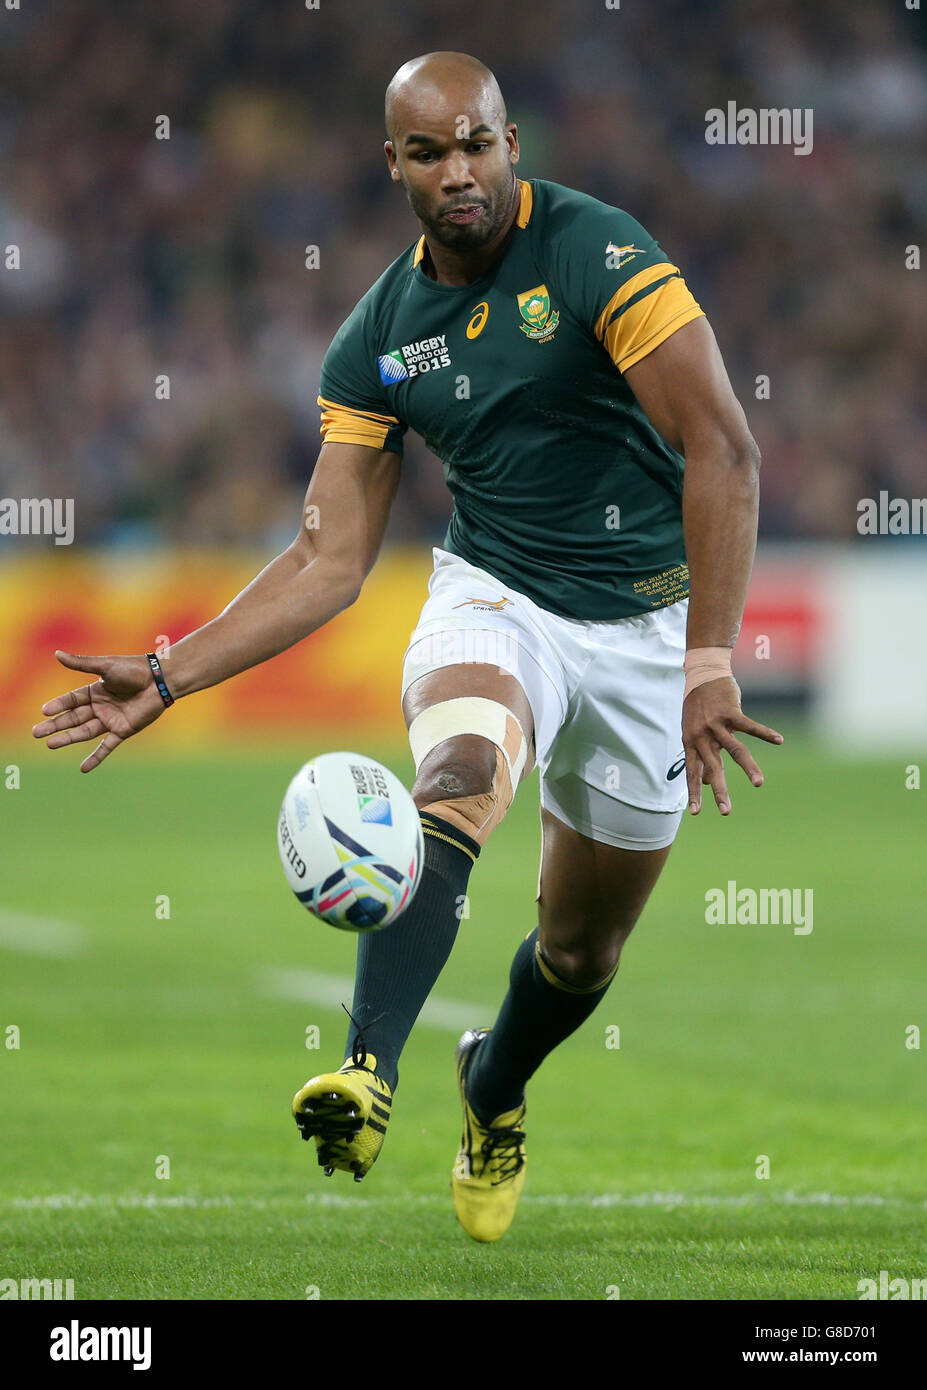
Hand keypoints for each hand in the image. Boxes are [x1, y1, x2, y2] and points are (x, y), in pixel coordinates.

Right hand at [32, 650, 169, 771]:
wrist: (160, 680)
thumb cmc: (134, 669)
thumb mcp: (105, 666)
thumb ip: (81, 664)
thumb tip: (56, 653)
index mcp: (95, 691)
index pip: (71, 700)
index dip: (57, 705)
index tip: (44, 711)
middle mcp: (100, 707)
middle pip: (73, 718)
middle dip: (55, 725)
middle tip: (36, 733)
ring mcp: (111, 719)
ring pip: (84, 732)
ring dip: (68, 738)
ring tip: (50, 744)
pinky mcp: (123, 730)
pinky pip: (107, 746)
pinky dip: (96, 758)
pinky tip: (83, 769)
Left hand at [682, 675, 782, 815]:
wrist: (702, 675)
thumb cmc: (698, 708)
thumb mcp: (693, 733)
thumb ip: (700, 757)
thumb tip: (703, 782)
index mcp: (691, 743)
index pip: (692, 772)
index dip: (694, 792)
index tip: (695, 813)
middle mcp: (702, 736)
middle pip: (713, 767)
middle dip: (719, 791)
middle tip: (726, 812)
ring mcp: (716, 724)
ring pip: (735, 750)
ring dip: (748, 768)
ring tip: (759, 784)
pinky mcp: (731, 712)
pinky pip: (749, 726)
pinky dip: (765, 733)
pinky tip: (779, 740)